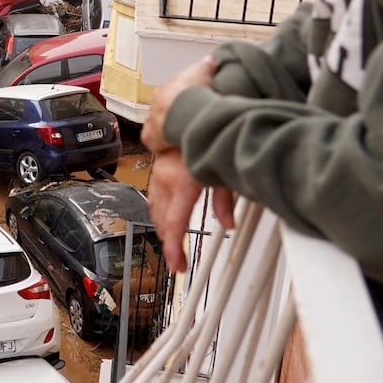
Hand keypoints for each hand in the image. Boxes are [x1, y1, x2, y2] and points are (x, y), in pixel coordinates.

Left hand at [141, 56, 217, 154]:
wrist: (186, 107)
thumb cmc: (194, 90)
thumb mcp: (203, 71)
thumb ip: (206, 66)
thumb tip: (210, 60)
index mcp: (164, 90)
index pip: (170, 96)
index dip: (181, 101)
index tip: (190, 105)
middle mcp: (154, 104)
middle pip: (163, 111)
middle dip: (173, 115)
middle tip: (188, 121)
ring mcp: (150, 120)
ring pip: (157, 126)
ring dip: (167, 129)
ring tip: (183, 134)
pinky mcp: (149, 137)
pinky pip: (154, 142)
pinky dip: (162, 144)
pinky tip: (173, 146)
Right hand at [149, 149, 237, 271]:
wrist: (185, 118)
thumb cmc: (205, 140)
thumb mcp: (222, 173)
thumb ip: (225, 202)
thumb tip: (229, 223)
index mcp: (182, 183)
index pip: (174, 224)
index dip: (174, 249)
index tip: (177, 264)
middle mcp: (165, 181)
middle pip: (162, 222)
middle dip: (170, 244)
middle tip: (179, 261)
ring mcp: (158, 176)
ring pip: (155, 212)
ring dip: (163, 230)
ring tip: (173, 245)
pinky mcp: (157, 172)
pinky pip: (153, 200)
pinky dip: (159, 214)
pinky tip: (164, 221)